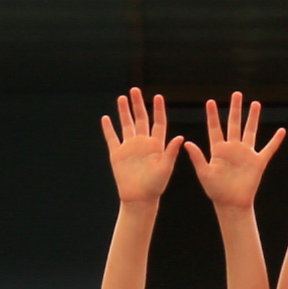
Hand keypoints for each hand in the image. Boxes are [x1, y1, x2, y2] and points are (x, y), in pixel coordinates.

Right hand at [100, 89, 177, 205]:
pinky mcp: (117, 154)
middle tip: (134, 89)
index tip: (158, 96)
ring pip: (126, 124)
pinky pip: (112, 138)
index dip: (158, 110)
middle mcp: (143, 143)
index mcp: (156, 145)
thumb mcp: (165, 167)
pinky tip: (106, 118)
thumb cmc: (155, 186)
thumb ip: (171, 152)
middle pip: (140, 119)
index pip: (158, 123)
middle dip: (137, 104)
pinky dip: (108, 128)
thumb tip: (181, 137)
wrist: (139, 198)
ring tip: (122, 98)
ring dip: (123, 111)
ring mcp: (129, 147)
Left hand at [185, 93, 287, 212]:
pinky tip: (281, 131)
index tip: (210, 102)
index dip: (212, 115)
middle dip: (235, 109)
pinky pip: (269, 149)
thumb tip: (186, 142)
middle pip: (234, 124)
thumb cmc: (216, 191)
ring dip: (253, 118)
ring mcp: (246, 154)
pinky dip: (276, 140)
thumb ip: (197, 157)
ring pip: (251, 131)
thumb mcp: (204, 173)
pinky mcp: (258, 162)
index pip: (215, 128)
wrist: (232, 203)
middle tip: (236, 94)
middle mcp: (233, 148)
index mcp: (218, 150)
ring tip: (255, 104)